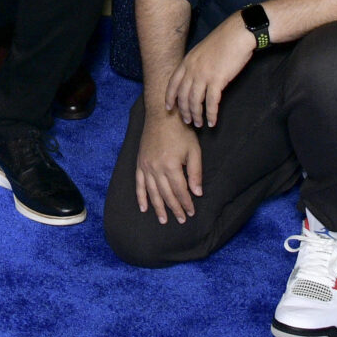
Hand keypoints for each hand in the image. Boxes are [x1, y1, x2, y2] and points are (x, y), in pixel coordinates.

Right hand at [133, 106, 204, 223]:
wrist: (162, 115)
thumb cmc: (181, 132)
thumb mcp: (194, 150)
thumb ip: (195, 173)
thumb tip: (197, 193)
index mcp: (171, 166)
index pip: (180, 190)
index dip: (186, 203)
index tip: (191, 212)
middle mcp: (156, 168)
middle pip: (166, 194)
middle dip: (175, 208)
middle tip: (181, 220)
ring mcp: (146, 167)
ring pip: (152, 192)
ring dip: (158, 208)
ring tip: (164, 220)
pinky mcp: (140, 163)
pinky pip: (139, 184)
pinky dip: (141, 197)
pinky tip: (144, 208)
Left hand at [164, 16, 256, 128]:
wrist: (238, 34)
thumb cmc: (224, 40)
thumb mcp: (203, 50)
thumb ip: (197, 63)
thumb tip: (196, 75)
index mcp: (187, 61)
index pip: (173, 83)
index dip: (169, 97)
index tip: (168, 108)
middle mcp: (192, 69)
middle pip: (182, 95)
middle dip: (184, 110)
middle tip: (187, 121)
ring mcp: (203, 75)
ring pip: (195, 101)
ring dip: (196, 115)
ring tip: (198, 124)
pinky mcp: (217, 80)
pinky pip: (211, 102)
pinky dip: (211, 114)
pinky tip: (212, 122)